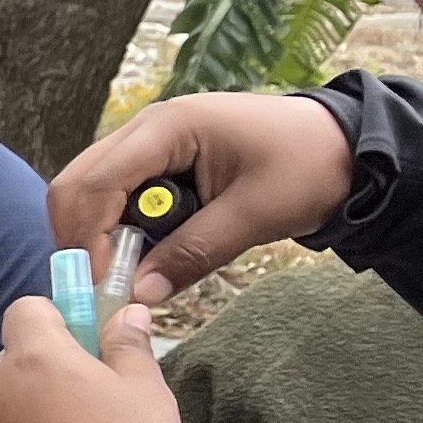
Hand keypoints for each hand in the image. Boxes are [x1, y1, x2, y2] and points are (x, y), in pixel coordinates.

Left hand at [0, 293, 190, 422]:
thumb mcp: (147, 391)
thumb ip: (129, 345)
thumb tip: (127, 314)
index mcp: (33, 358)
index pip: (25, 309)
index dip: (57, 317)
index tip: (88, 340)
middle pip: (17, 357)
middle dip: (50, 366)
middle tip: (96, 396)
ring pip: (9, 403)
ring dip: (37, 409)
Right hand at [55, 91, 353, 300]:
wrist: (346, 146)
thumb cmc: (307, 167)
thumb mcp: (255, 215)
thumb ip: (193, 253)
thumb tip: (138, 295)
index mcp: (166, 128)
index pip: (94, 184)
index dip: (86, 238)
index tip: (99, 286)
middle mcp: (145, 128)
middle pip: (75, 185)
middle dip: (80, 238)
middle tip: (104, 283)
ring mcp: (148, 143)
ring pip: (88, 192)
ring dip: (96, 234)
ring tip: (128, 269)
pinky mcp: (156, 161)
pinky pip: (114, 196)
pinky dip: (116, 228)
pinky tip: (143, 251)